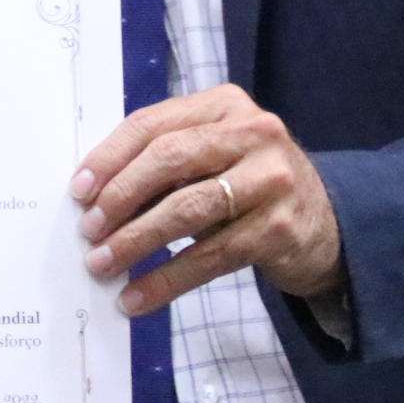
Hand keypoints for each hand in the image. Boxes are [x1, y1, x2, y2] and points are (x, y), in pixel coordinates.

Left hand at [72, 84, 346, 314]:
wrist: (325, 225)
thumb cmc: (248, 185)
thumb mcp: (213, 158)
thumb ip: (164, 162)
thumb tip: (92, 196)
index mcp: (224, 105)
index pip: (153, 124)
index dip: (109, 158)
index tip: (77, 191)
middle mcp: (253, 132)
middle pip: (168, 159)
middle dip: (119, 197)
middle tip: (88, 230)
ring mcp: (271, 179)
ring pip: (187, 209)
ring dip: (135, 241)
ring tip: (102, 264)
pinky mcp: (278, 228)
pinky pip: (210, 257)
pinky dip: (167, 280)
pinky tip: (138, 297)